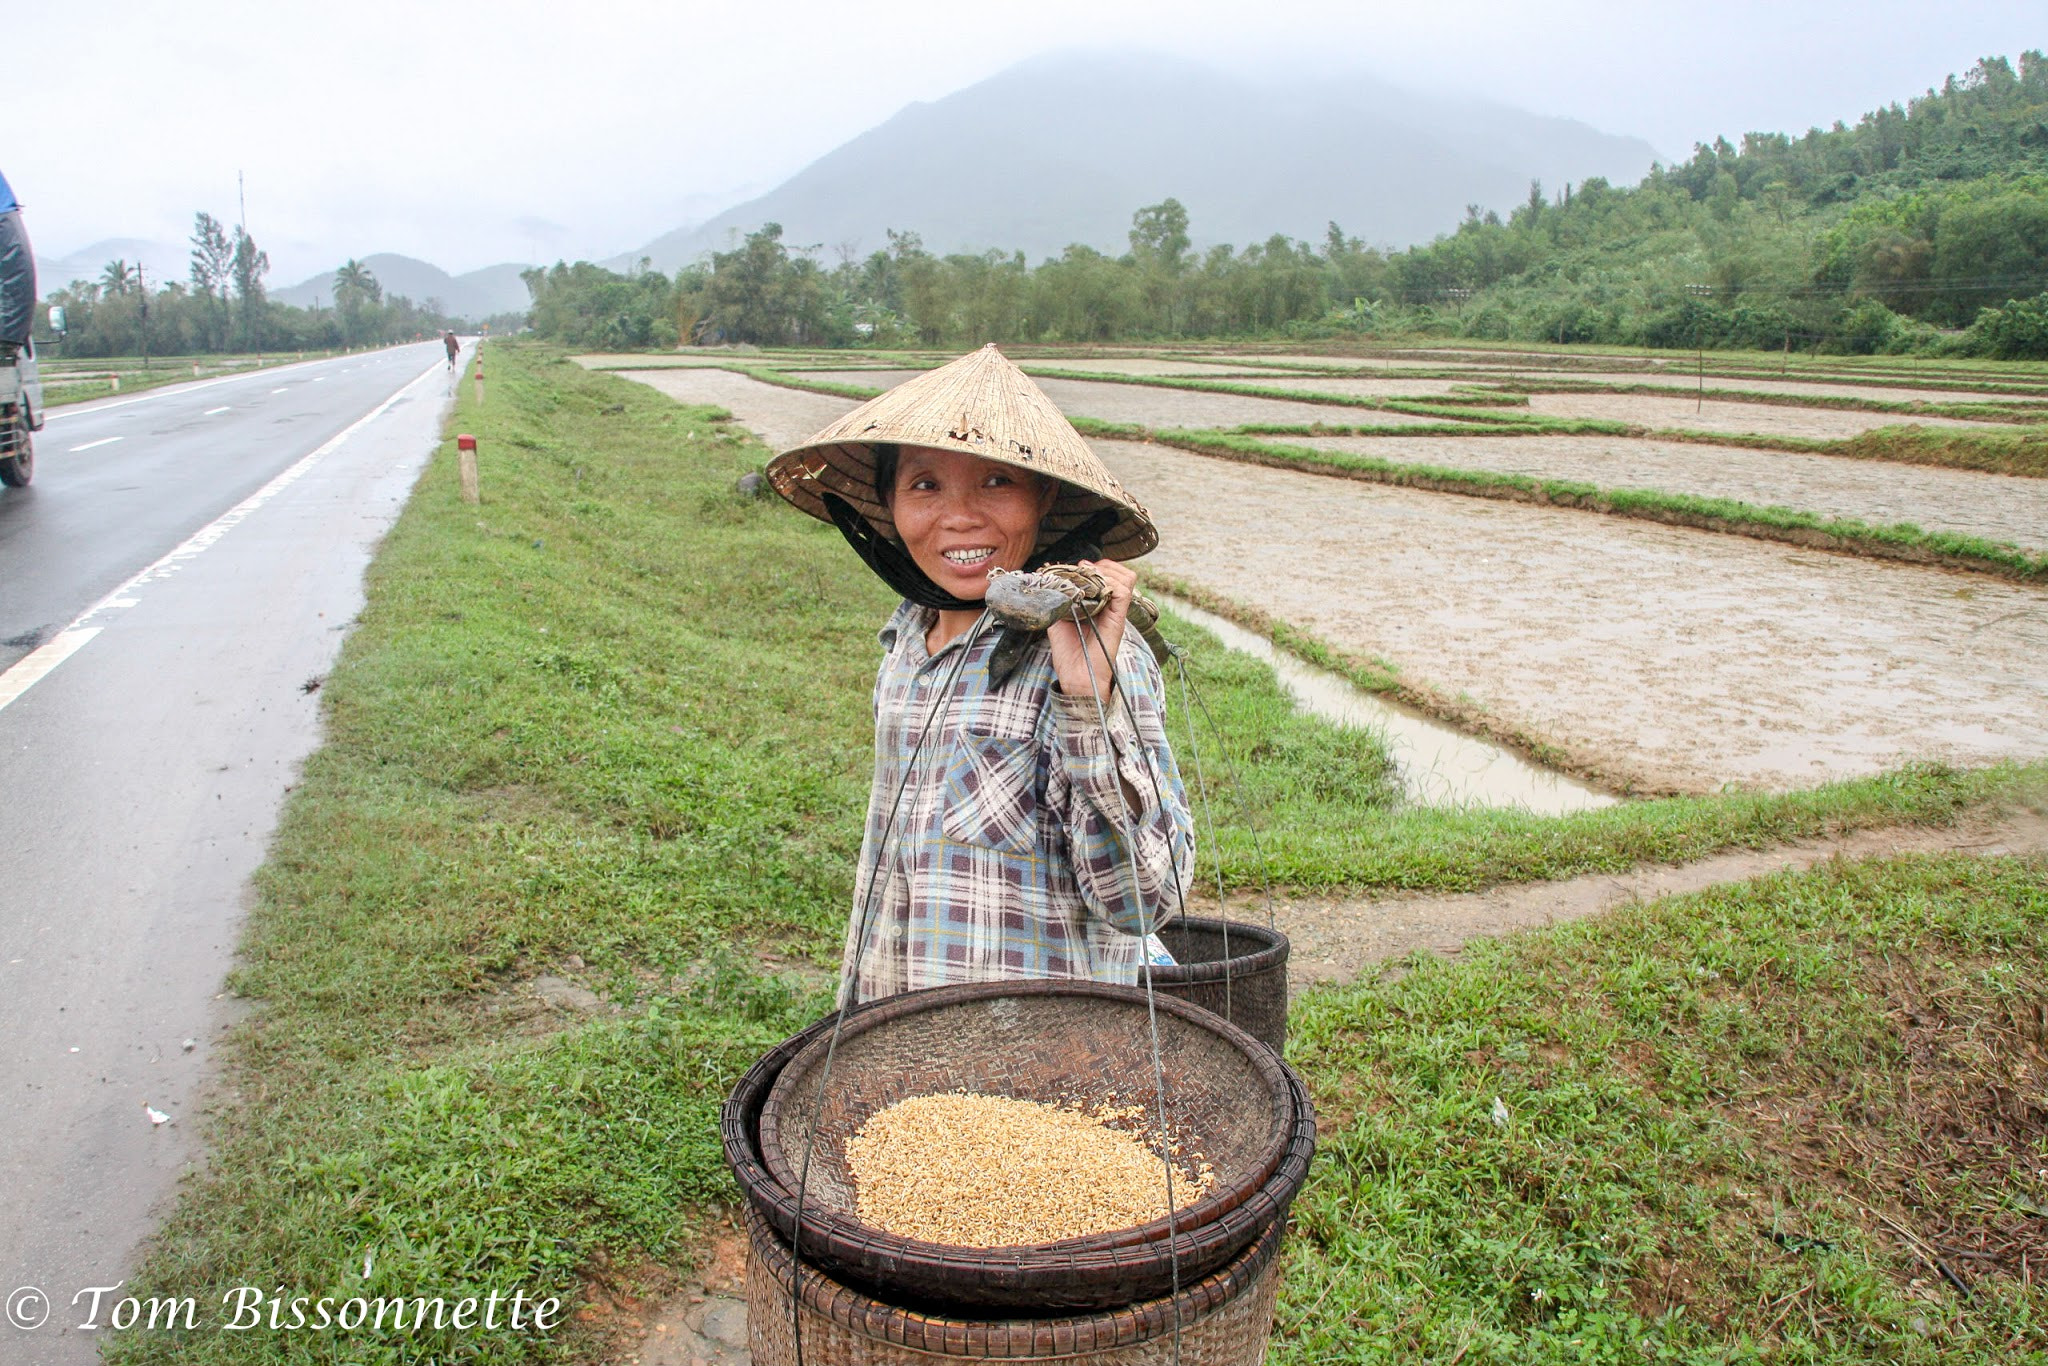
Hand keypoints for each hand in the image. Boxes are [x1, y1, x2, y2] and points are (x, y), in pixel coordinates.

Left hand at [1047, 559, 1135, 701]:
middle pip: (1119, 571)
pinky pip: (1124, 591)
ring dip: (1106, 572)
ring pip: (1126, 577)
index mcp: (1099, 603)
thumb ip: (1059, 599)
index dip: (1092, 566)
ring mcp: (1116, 611)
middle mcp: (1110, 605)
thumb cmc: (1068, 651)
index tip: (1075, 568)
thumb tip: (1052, 579)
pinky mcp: (1119, 618)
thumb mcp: (1058, 618)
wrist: (1076, 675)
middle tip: (1082, 571)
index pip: (1107, 574)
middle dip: (1100, 565)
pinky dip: (1110, 583)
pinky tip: (1094, 589)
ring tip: (1089, 579)